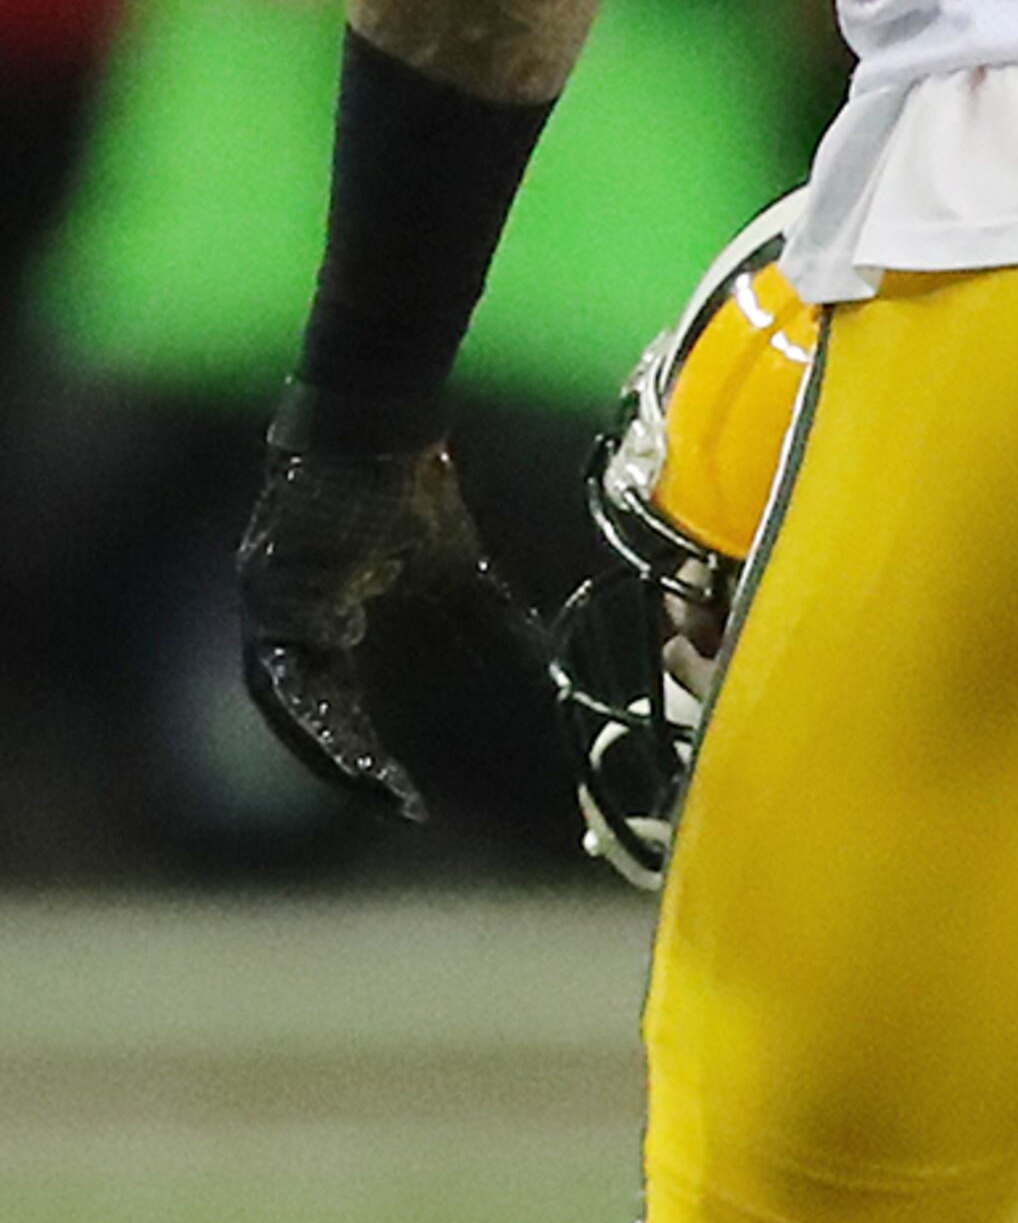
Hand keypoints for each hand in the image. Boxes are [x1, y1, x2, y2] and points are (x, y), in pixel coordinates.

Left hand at [237, 429, 560, 826]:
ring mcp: (269, 602)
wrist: (381, 426)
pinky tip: (344, 732)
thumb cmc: (411, 488)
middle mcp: (285, 616)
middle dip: (341, 757)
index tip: (407, 791)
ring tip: (367, 778)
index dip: (364, 744)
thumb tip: (545, 665)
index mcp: (324, 613)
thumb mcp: (456, 570)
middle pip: (301, 709)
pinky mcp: (266, 587)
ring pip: (283, 698)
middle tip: (385, 796)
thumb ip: (490, 621)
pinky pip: (279, 667)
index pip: (335, 696)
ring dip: (322, 741)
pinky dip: (308, 706)